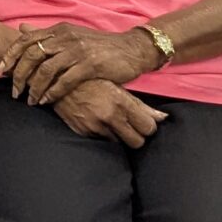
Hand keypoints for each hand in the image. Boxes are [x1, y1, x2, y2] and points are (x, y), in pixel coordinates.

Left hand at [0, 23, 160, 105]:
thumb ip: (47, 35)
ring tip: (30, 100)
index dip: (10, 56)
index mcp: (59, 30)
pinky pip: (65, 81)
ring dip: (34, 88)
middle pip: (32, 55)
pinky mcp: (90, 65)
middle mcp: (66, 37)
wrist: (132, 49)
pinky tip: (47, 101)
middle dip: (19, 75)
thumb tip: (21, 29)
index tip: (0, 71)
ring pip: (46, 70)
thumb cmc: (100, 46)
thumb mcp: (72, 35)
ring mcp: (78, 50)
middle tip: (14, 91)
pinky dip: (52, 92)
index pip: (26, 40)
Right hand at [50, 79, 168, 147]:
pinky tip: (98, 122)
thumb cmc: (92, 78)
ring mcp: (94, 126)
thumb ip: (141, 106)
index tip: (143, 122)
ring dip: (119, 135)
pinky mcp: (82, 132)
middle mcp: (109, 116)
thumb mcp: (118, 87)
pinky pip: (101, 141)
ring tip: (112, 121)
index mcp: (121, 102)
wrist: (58, 78)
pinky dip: (103, 134)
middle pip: (137, 142)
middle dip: (136, 136)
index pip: (148, 128)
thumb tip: (163, 118)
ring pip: (119, 143)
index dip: (148, 126)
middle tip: (131, 126)